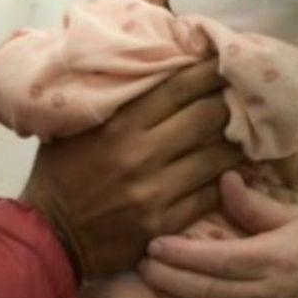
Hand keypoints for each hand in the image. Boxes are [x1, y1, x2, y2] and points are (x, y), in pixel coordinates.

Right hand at [20, 59, 244, 282]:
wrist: (50, 235)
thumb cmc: (61, 174)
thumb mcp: (76, 128)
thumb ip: (114, 104)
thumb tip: (154, 74)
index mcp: (118, 124)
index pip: (179, 88)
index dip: (208, 72)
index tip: (224, 62)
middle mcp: (140, 154)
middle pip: (206, 117)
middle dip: (229, 102)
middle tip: (242, 94)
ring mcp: (155, 192)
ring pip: (216, 158)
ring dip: (236, 142)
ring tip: (247, 131)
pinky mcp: (164, 223)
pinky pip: (209, 195)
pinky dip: (225, 180)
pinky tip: (232, 171)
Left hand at [137, 171, 297, 297]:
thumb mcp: (293, 216)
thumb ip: (254, 203)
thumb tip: (223, 179)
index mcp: (276, 260)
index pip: (220, 261)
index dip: (184, 255)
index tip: (154, 243)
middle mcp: (269, 297)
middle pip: (208, 291)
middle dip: (168, 277)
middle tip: (140, 261)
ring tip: (147, 279)